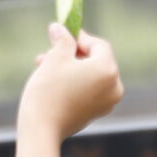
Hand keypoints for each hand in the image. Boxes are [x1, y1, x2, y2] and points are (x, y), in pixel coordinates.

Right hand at [18, 25, 123, 141]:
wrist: (41, 130)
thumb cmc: (49, 90)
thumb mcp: (55, 58)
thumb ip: (62, 40)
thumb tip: (59, 27)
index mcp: (108, 70)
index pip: (98, 45)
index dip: (79, 37)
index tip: (61, 34)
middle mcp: (114, 87)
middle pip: (95, 60)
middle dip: (72, 54)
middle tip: (49, 50)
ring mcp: (107, 102)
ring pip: (90, 76)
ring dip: (70, 68)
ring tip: (44, 65)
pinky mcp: (96, 113)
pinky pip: (89, 90)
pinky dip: (75, 82)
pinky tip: (53, 81)